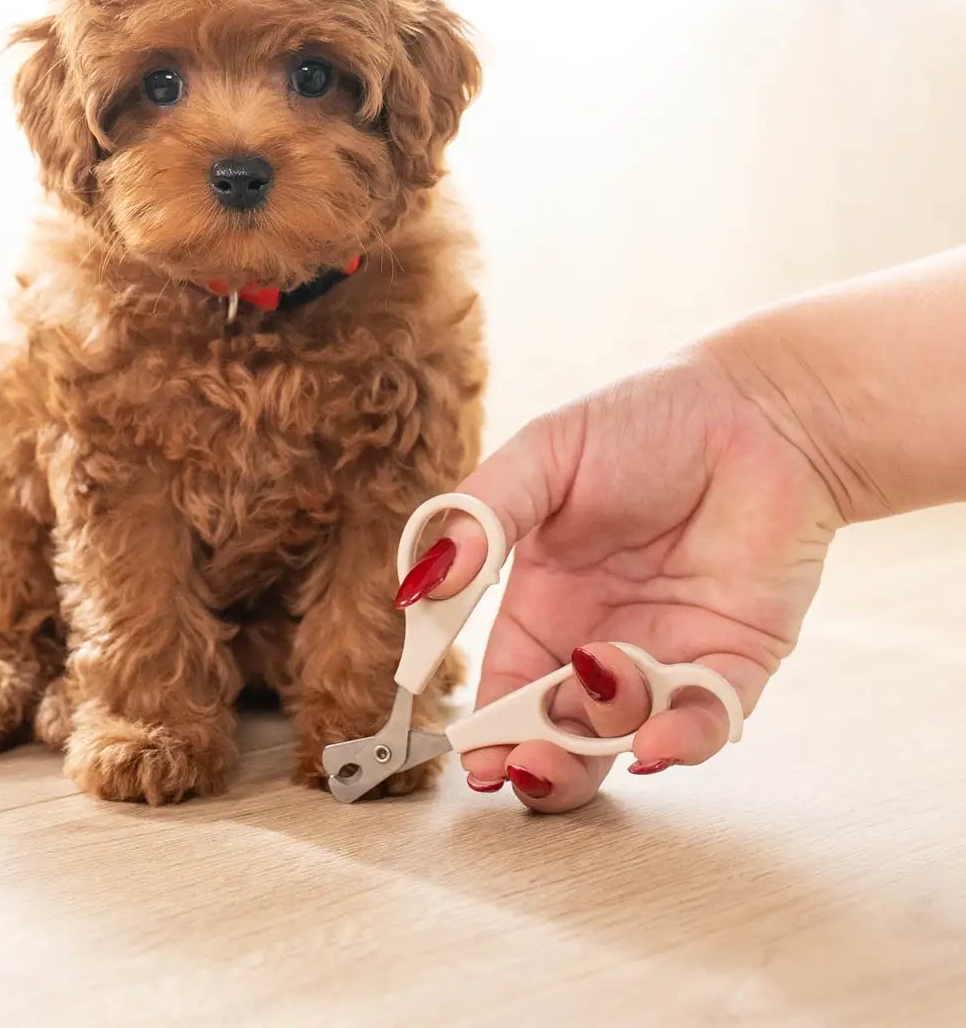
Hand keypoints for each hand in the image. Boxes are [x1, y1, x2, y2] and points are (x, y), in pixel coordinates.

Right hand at [422, 348, 840, 810]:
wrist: (762, 410)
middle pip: (562, 730)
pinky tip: (655, 739)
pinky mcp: (735, 662)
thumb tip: (415, 589)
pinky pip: (708, 721)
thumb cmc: (644, 422)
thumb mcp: (543, 457)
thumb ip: (479, 519)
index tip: (470, 759)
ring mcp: (669, 656)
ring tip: (592, 700)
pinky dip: (681, 740)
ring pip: (627, 735)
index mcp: (546, 602)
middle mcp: (601, 640)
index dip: (488, 729)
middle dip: (540, 761)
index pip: (507, 686)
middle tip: (525, 767)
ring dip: (603, 741)